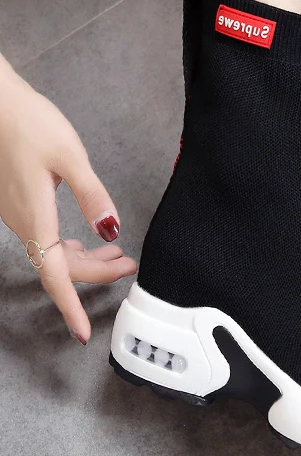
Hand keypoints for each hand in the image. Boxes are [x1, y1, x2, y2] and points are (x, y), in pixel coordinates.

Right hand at [0, 62, 135, 343]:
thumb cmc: (28, 124)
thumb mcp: (69, 156)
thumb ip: (92, 194)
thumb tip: (111, 229)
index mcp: (35, 217)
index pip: (55, 274)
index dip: (70, 305)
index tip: (83, 332)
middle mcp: (23, 222)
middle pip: (59, 267)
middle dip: (95, 274)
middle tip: (129, 266)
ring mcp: (17, 214)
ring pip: (51, 254)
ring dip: (85, 260)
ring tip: (118, 254)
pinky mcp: (16, 204)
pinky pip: (43, 239)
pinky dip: (69, 247)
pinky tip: (87, 239)